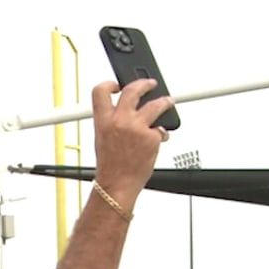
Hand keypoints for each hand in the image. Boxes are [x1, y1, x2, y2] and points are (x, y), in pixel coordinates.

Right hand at [90, 77, 175, 203]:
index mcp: (102, 121)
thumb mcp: (102, 139)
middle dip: (144, 83)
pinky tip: (158, 140)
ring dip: (164, 102)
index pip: (101, 91)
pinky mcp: (152, 137)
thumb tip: (125, 111)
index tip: (118, 84)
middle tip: (151, 84)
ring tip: (167, 103)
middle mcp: (119, 121)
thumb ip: (111, 122)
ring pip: (156, 104)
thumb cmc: (110, 167)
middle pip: (133, 89)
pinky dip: (161, 133)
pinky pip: (160, 129)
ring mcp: (137, 128)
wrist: (117, 185)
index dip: (110, 84)